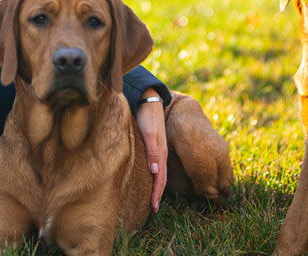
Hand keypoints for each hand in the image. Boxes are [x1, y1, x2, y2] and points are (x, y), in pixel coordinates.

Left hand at [135, 89, 167, 211]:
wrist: (148, 99)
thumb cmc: (147, 115)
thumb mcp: (149, 132)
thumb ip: (153, 151)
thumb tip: (155, 171)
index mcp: (160, 153)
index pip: (159, 179)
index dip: (157, 194)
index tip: (154, 208)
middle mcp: (160, 154)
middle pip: (160, 178)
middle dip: (157, 194)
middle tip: (153, 208)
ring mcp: (157, 149)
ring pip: (158, 172)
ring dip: (156, 186)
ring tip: (153, 198)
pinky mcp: (153, 145)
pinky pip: (155, 165)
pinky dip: (154, 175)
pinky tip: (150, 177)